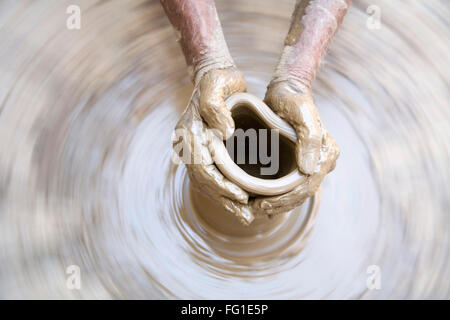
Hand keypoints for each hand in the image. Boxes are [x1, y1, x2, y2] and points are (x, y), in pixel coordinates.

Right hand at [173, 67, 255, 224]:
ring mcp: (196, 148)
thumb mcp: (216, 85)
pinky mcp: (207, 150)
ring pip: (207, 183)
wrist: (214, 74)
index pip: (201, 167)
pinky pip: (214, 175)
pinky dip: (225, 190)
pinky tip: (240, 200)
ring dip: (225, 200)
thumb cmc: (217, 79)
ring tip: (246, 215)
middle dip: (224, 199)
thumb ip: (216, 108)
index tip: (241, 196)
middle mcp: (189, 144)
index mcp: (189, 132)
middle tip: (247, 216)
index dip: (220, 184)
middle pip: (204, 181)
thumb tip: (223, 133)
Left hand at [250, 80, 338, 215]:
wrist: (286, 89)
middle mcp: (321, 161)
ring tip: (256, 209)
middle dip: (280, 205)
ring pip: (296, 192)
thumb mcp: (302, 115)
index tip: (263, 204)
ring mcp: (310, 162)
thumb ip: (309, 140)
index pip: (308, 186)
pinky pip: (290, 184)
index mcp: (326, 153)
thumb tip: (309, 171)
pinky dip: (277, 195)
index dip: (286, 199)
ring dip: (278, 204)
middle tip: (256, 210)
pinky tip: (262, 200)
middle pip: (302, 193)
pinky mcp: (298, 161)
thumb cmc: (294, 100)